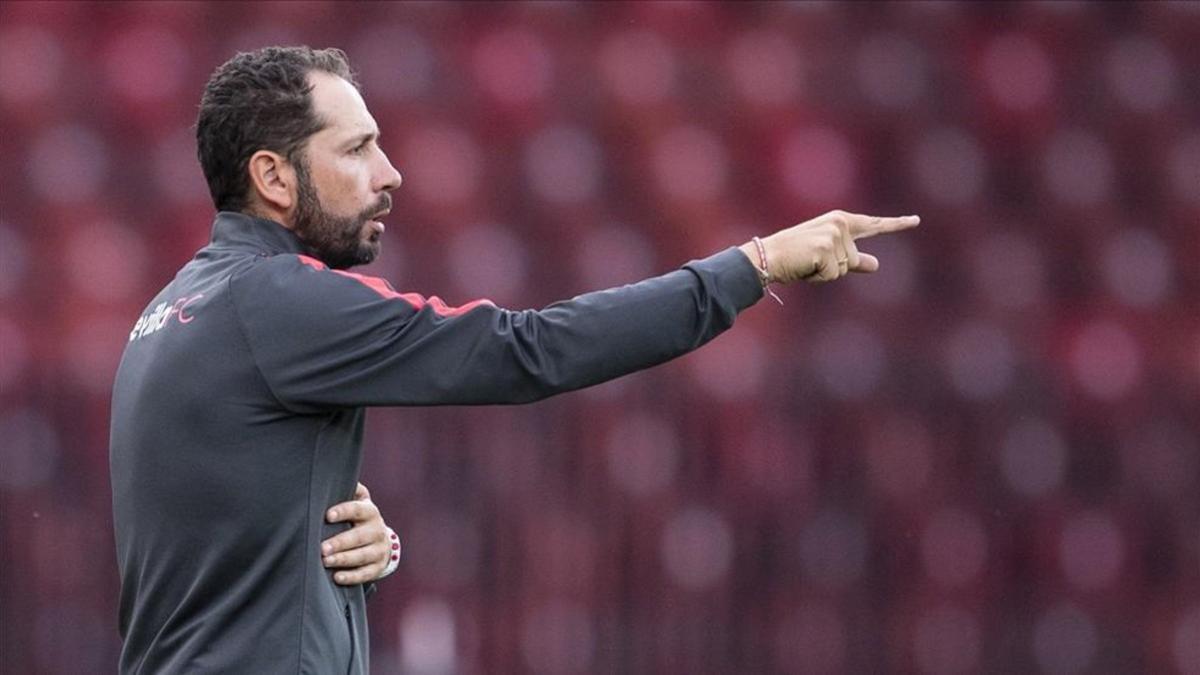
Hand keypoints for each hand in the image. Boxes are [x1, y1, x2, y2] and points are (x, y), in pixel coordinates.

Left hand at [321, 482, 397, 584]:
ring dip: (344, 559)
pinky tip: (337, 577)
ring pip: (363, 556)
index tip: (327, 516)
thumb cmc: (356, 518)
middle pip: (360, 536)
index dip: (343, 512)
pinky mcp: (378, 567)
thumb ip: (347, 491)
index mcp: (369, 511)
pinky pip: (366, 573)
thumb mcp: (356, 501)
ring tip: (325, 561)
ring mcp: (379, 549)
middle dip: (340, 542)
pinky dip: (352, 576)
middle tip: (322, 548)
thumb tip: (327, 475)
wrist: (379, 540)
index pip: (357, 509)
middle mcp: (377, 529)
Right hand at [740, 210, 919, 284]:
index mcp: (840, 221)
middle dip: (834, 268)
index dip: (896, 224)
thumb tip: (877, 265)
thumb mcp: (828, 256)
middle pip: (853, 260)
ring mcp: (833, 234)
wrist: (768, 257)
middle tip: (811, 261)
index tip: (915, 220)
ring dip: (825, 273)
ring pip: (843, 269)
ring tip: (806, 263)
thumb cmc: (795, 257)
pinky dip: (818, 277)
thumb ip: (854, 259)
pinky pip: (833, 274)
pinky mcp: (826, 247)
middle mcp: (839, 224)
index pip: (872, 225)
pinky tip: (805, 266)